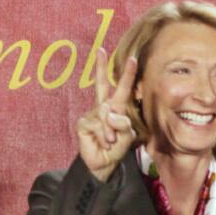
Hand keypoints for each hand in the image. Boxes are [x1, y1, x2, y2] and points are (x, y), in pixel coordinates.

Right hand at [75, 48, 138, 181]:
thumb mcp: (127, 136)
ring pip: (106, 114)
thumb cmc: (117, 148)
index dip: (126, 74)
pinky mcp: (83, 123)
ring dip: (112, 129)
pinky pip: (98, 124)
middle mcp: (103, 108)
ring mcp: (92, 114)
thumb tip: (109, 112)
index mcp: (116, 108)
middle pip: (101, 85)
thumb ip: (122, 123)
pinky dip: (104, 134)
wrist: (103, 164)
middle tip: (100, 50)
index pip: (120, 88)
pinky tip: (104, 142)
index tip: (132, 59)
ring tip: (112, 141)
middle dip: (101, 67)